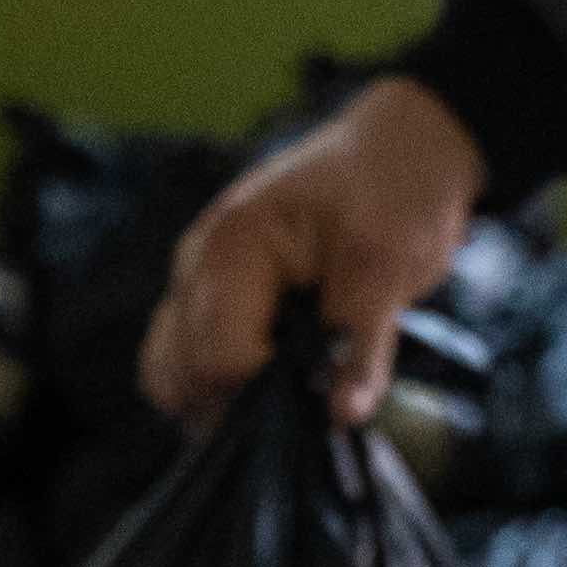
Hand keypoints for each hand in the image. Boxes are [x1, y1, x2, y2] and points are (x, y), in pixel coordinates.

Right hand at [143, 75, 488, 424]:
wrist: (396, 150)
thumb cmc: (393, 191)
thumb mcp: (392, 264)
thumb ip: (361, 344)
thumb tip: (342, 416)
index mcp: (231, 247)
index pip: (217, 359)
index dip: (267, 391)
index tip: (321, 386)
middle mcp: (195, 264)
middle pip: (181, 374)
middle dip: (242, 402)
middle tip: (309, 393)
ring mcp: (193, 281)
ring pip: (169, 376)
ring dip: (222, 401)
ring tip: (288, 389)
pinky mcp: (206, 299)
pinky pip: (183, 362)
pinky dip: (217, 389)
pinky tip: (271, 379)